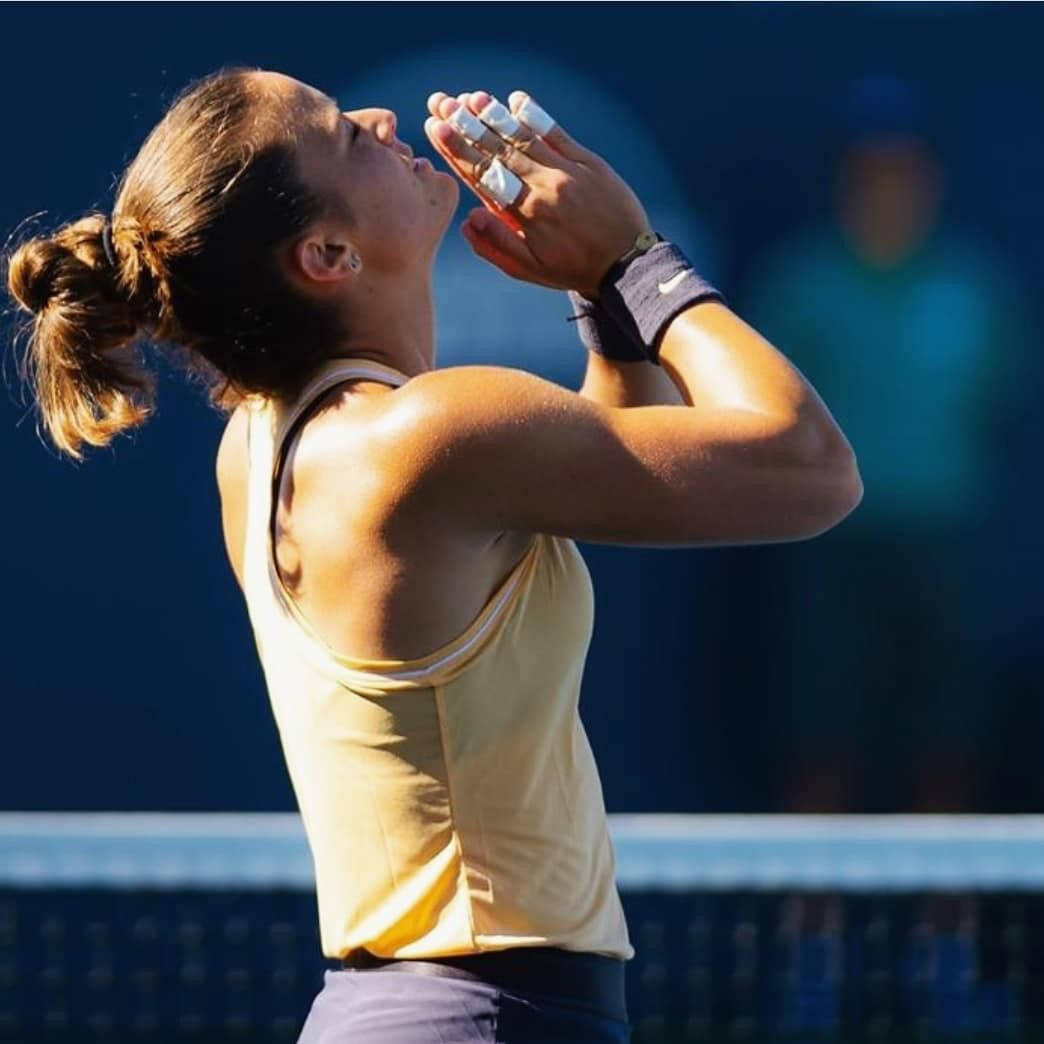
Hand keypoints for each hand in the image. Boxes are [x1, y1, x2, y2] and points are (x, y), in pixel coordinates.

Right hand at [424, 90, 651, 297]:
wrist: (626, 261)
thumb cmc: (573, 268)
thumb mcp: (531, 269)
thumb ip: (497, 246)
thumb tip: (467, 220)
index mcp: (526, 214)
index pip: (484, 175)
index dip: (458, 150)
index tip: (436, 127)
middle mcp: (544, 187)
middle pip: (498, 151)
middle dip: (467, 126)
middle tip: (442, 102)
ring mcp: (567, 171)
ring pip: (524, 138)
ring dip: (496, 117)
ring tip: (471, 98)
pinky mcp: (589, 162)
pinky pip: (557, 134)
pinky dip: (535, 116)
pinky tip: (515, 100)